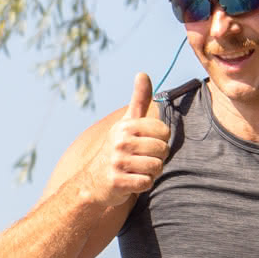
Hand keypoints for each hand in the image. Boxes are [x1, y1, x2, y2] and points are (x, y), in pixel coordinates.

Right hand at [83, 72, 170, 206]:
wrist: (94, 180)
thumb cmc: (117, 149)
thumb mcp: (126, 123)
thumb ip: (138, 100)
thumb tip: (143, 73)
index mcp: (126, 126)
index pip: (164, 131)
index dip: (160, 140)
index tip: (146, 143)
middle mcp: (120, 141)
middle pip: (162, 150)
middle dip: (157, 158)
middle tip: (142, 159)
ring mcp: (117, 162)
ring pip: (156, 167)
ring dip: (151, 172)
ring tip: (137, 170)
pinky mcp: (117, 182)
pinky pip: (146, 183)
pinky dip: (143, 184)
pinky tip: (132, 180)